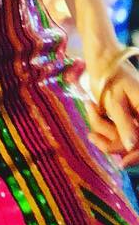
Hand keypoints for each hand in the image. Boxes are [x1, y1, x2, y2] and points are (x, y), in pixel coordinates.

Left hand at [89, 55, 138, 169]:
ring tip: (90, 106)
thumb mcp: (115, 100)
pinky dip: (101, 124)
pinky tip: (92, 107)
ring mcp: (135, 120)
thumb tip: (130, 147)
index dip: (137, 155)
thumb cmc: (111, 77)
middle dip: (110, 138)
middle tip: (91, 134)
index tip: (122, 163)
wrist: (103, 61)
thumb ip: (123, 123)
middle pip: (131, 143)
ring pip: (120, 138)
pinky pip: (113, 130)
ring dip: (102, 127)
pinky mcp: (125, 119)